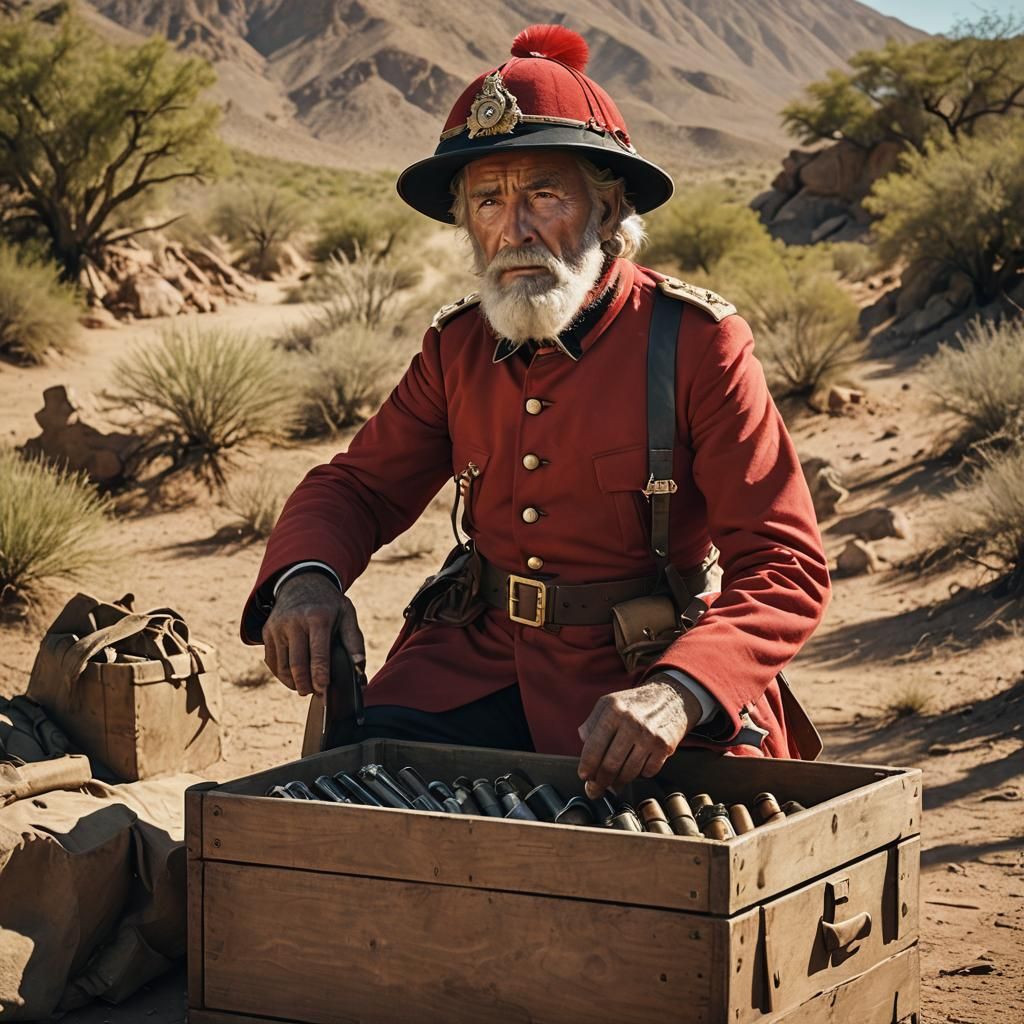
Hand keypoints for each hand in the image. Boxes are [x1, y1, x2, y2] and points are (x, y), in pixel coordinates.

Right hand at [262, 572, 364, 696]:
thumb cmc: (328, 604)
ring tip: (306, 688)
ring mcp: (277, 627)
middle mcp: (294, 622)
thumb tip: (360, 668)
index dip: (320, 676)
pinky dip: (282, 674)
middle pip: (296, 665)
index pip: (318, 654)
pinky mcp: (266, 632)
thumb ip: (355, 641)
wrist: (302, 583)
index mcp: (317, 618)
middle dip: (305, 685)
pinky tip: (294, 678)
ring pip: (282, 667)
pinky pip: (272, 661)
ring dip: (293, 683)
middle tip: (315, 694)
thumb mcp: (347, 614)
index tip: (323, 690)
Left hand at [577, 675, 702, 797]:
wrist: (671, 697)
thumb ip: (591, 724)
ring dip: (618, 782)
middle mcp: (631, 723)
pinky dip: (639, 774)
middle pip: (610, 765)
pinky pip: (647, 772)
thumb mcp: (608, 703)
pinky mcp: (665, 746)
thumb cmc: (635, 704)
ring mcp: (649, 736)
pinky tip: (635, 767)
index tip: (584, 777)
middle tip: (595, 790)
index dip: (587, 767)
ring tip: (613, 783)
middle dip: (600, 783)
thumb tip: (583, 747)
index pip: (593, 748)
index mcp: (613, 711)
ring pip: (628, 773)